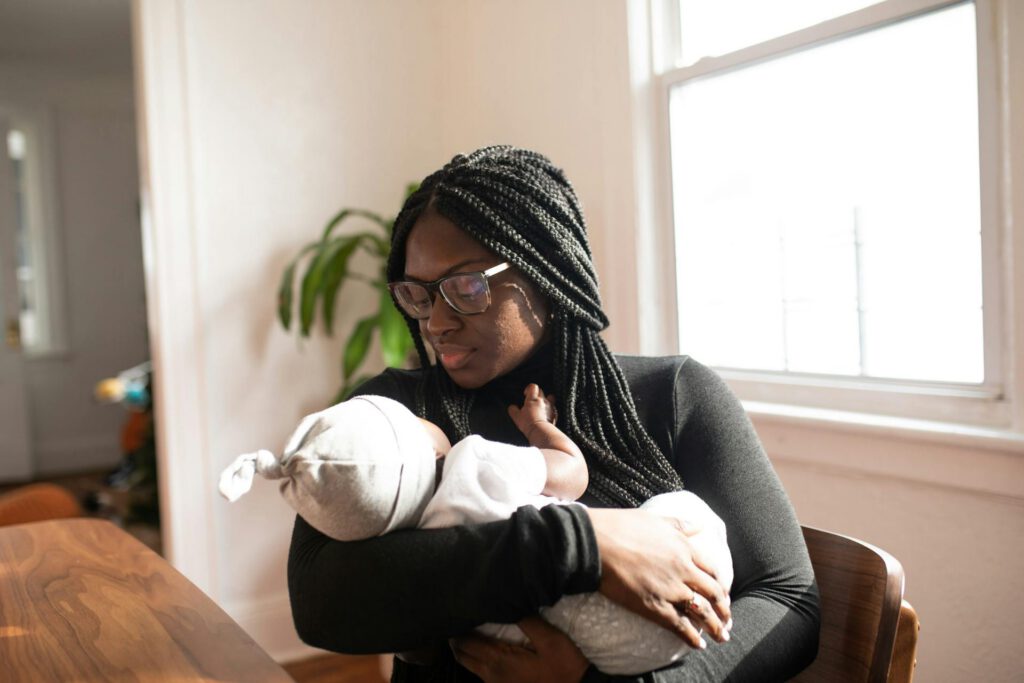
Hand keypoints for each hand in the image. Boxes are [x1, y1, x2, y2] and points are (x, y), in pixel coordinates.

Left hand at [450, 616, 588, 682]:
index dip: (458, 626)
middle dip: (457, 637)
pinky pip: (480, 672)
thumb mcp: (550, 639)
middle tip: (459, 617)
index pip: (466, 642)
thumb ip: (527, 621)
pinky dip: (475, 658)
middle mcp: (491, 675)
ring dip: (465, 649)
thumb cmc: (564, 666)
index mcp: (499, 661)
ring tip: (468, 629)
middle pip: (462, 655)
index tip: (458, 608)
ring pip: (469, 665)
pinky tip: (484, 647)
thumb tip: (509, 601)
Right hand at [507, 384, 557, 436]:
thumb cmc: (528, 423)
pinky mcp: (555, 414)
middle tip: (531, 401)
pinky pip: (553, 408)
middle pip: (541, 391)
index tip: (525, 394)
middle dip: (536, 394)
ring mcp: (550, 407)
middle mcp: (543, 401)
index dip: (529, 388)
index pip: (533, 386)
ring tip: (541, 406)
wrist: (540, 432)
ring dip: (546, 400)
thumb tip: (512, 407)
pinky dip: (550, 409)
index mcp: (533, 399)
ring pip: (550, 397)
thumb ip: (513, 410)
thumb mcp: (516, 417)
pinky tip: (546, 414)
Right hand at [587, 507, 731, 646]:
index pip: (712, 570)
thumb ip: (679, 524)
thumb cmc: (621, 526)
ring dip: (715, 627)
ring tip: (721, 637)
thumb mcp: (655, 519)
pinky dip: (692, 637)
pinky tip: (699, 644)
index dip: (720, 585)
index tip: (723, 595)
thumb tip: (699, 524)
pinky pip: (680, 625)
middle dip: (724, 609)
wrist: (595, 542)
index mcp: (683, 547)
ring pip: (701, 611)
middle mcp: (682, 569)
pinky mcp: (654, 605)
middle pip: (713, 593)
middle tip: (728, 620)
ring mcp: (670, 589)